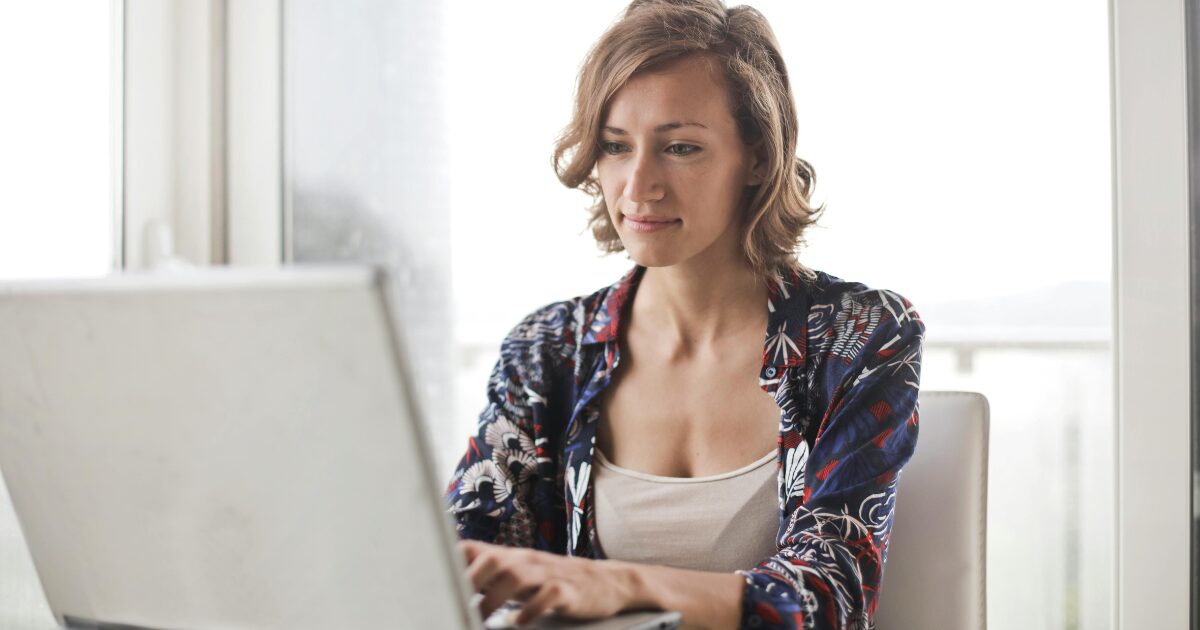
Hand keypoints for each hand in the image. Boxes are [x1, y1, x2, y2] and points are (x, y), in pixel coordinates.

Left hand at [459, 540, 637, 624]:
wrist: (606, 582)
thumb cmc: (553, 581)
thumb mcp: (520, 574)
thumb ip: (489, 575)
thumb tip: (449, 582)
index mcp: (510, 558)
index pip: (474, 549)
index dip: (450, 562)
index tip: (430, 580)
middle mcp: (527, 561)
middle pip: (493, 559)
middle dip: (471, 580)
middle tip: (454, 602)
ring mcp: (548, 574)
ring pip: (517, 576)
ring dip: (495, 597)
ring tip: (482, 617)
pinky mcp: (569, 591)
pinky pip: (549, 596)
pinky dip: (532, 609)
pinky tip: (520, 622)